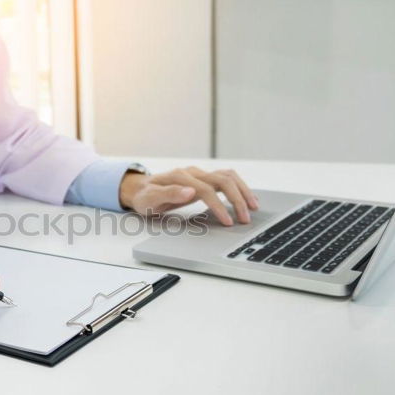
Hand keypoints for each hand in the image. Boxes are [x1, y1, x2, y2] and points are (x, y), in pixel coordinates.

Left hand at [119, 166, 258, 224]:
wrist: (141, 189)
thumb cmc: (145, 197)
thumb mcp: (150, 199)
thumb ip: (169, 194)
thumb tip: (190, 191)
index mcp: (180, 177)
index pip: (206, 190)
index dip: (219, 206)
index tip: (228, 222)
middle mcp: (193, 173)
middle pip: (223, 180)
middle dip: (237, 199)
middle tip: (245, 219)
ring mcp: (200, 174)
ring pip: (228, 177)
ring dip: (243, 191)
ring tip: (253, 208)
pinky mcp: (204, 179)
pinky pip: (227, 179)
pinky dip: (239, 188)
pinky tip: (247, 199)